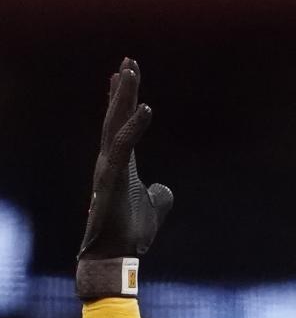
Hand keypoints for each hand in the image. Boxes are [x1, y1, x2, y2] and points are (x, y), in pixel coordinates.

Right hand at [77, 58, 172, 286]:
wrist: (115, 257)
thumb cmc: (130, 236)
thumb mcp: (152, 211)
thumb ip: (159, 198)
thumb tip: (165, 190)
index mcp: (120, 165)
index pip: (121, 125)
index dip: (124, 100)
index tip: (125, 74)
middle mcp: (110, 160)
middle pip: (116, 117)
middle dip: (123, 89)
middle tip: (129, 60)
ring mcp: (108, 168)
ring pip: (115, 124)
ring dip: (124, 97)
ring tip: (130, 71)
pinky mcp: (111, 178)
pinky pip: (124, 146)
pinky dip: (134, 126)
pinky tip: (145, 108)